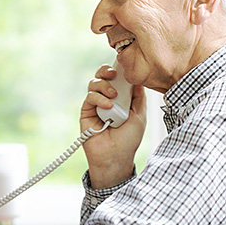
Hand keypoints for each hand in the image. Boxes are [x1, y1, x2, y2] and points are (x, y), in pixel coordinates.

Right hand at [80, 64, 145, 188]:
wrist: (115, 157)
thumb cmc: (129, 140)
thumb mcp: (140, 116)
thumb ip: (138, 98)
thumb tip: (137, 80)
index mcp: (121, 98)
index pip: (118, 79)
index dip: (119, 71)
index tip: (124, 67)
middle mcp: (107, 99)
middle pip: (103, 76)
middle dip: (107, 71)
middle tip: (114, 74)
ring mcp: (96, 105)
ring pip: (94, 83)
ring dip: (104, 85)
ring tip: (113, 96)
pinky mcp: (86, 112)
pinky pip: (90, 97)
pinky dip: (98, 98)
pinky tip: (107, 107)